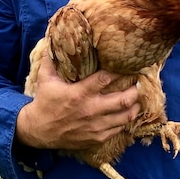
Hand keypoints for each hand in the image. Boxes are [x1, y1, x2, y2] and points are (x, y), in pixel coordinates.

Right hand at [16, 54, 139, 149]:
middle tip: (140, 83)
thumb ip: (51, 60)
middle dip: (135, 91)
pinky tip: (126, 114)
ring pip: (125, 117)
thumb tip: (53, 40)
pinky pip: (118, 130)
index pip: (105, 79)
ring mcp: (95, 126)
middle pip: (123, 100)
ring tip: (138, 99)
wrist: (39, 130)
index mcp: (79, 93)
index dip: (118, 71)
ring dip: (135, 107)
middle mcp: (90, 110)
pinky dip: (125, 121)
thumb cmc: (44, 102)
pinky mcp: (96, 138)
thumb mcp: (45, 79)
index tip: (127, 66)